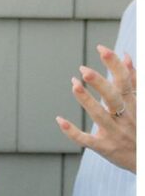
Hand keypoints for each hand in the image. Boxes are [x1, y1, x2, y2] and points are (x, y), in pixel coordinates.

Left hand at [59, 48, 135, 173]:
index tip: (101, 48)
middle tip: (83, 69)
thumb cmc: (140, 127)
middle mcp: (125, 117)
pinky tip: (59, 120)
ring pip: (100, 115)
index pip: (125, 80)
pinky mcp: (104, 147)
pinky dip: (72, 131)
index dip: (114, 64)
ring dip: (86, 100)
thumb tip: (127, 56)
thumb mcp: (141, 104)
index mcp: (134, 105)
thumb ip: (134, 80)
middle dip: (99, 83)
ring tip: (73, 84)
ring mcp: (114, 133)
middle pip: (113, 97)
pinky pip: (86, 140)